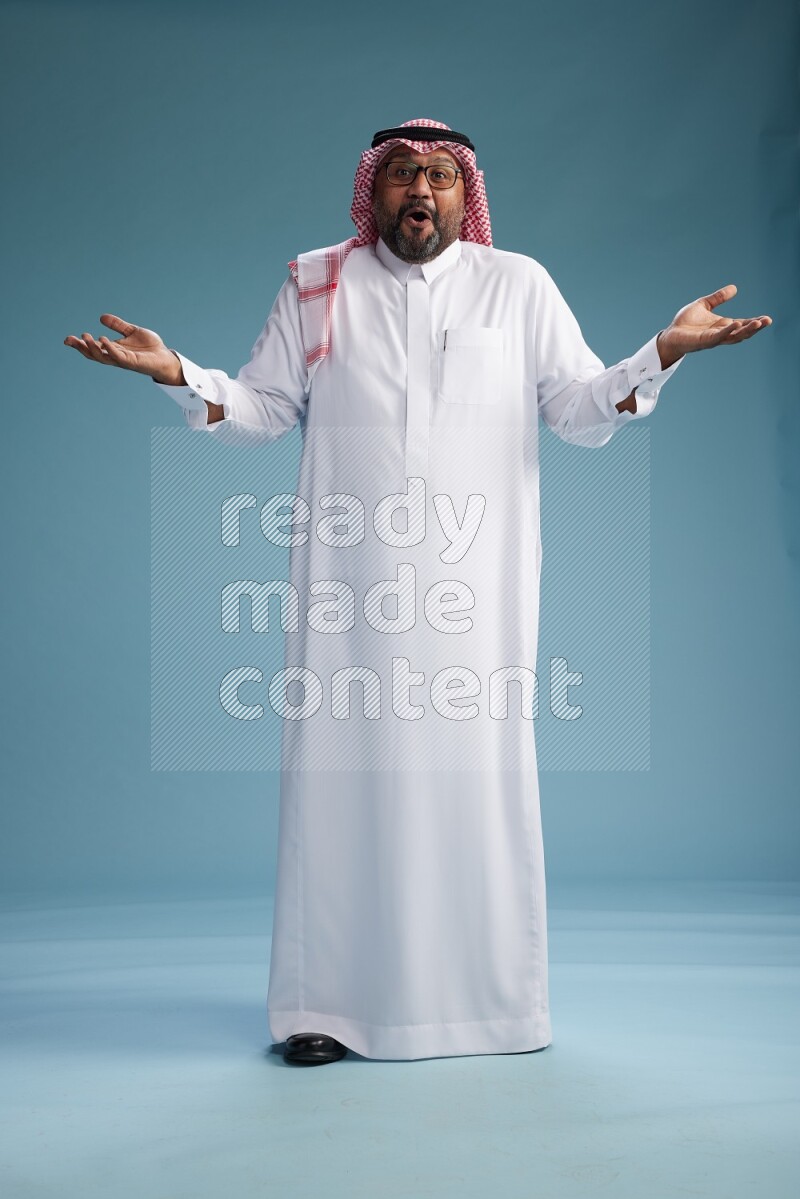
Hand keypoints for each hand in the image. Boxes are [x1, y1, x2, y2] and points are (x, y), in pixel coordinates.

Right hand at [63, 314, 183, 383]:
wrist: (165, 357)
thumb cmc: (150, 347)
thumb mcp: (131, 332)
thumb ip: (118, 325)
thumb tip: (101, 317)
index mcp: (114, 349)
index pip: (94, 348)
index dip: (80, 345)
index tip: (67, 339)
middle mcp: (116, 356)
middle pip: (94, 355)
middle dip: (82, 348)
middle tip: (73, 339)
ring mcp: (123, 360)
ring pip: (103, 357)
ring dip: (93, 348)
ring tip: (87, 338)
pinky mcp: (132, 362)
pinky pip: (118, 356)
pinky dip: (110, 348)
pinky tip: (104, 340)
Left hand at [656, 285, 771, 368]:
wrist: (670, 334)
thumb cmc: (685, 322)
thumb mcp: (704, 305)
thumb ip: (718, 298)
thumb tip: (734, 288)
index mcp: (722, 325)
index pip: (742, 324)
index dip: (755, 322)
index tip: (767, 318)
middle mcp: (720, 333)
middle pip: (742, 332)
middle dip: (755, 328)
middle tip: (768, 321)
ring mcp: (713, 339)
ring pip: (734, 337)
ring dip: (746, 331)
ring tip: (758, 323)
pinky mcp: (704, 341)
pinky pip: (718, 337)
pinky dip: (727, 331)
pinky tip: (735, 324)